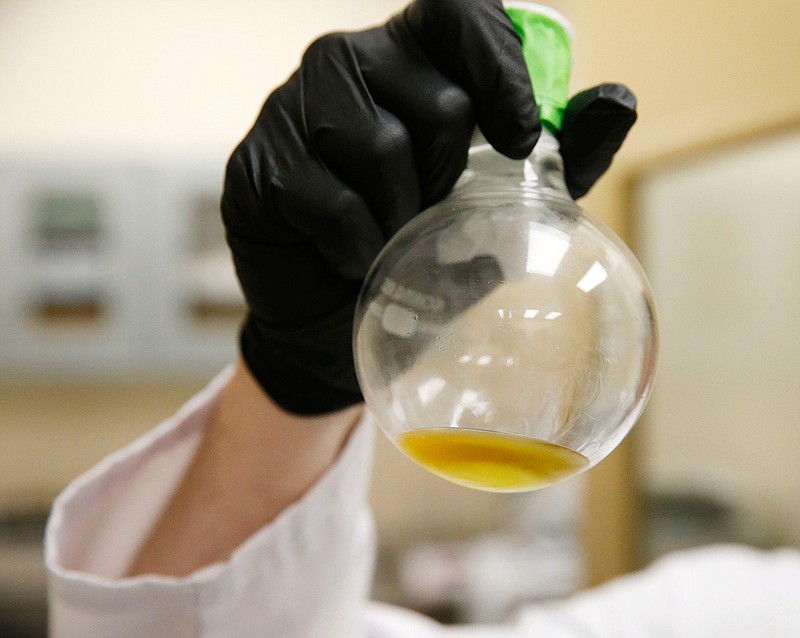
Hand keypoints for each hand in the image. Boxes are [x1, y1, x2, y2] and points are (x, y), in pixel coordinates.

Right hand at [222, 0, 636, 414]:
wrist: (339, 320)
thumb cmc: (420, 255)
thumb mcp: (501, 209)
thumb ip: (558, 158)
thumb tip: (617, 100)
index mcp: (409, 58)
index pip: (457, 12)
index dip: (498, 64)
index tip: (523, 138)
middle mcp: (344, 64)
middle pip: (433, 97)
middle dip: (449, 175)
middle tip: (428, 211)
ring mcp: (290, 110)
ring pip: (378, 145)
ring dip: (400, 215)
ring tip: (388, 237)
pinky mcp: (255, 166)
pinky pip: (328, 201)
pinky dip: (356, 247)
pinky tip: (348, 258)